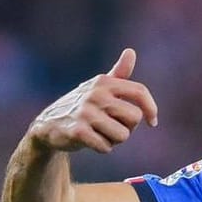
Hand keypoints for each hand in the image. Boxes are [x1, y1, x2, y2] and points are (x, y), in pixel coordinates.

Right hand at [26, 49, 159, 154]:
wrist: (48, 126)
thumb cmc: (80, 107)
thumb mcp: (97, 88)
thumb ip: (117, 73)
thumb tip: (131, 52)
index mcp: (104, 82)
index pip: (139, 91)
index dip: (151, 108)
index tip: (153, 122)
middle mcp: (96, 94)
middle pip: (134, 118)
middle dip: (128, 128)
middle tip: (112, 128)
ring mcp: (86, 112)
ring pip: (122, 135)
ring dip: (114, 140)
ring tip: (100, 134)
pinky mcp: (78, 131)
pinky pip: (106, 147)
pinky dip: (102, 149)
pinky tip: (91, 142)